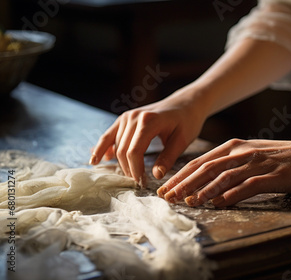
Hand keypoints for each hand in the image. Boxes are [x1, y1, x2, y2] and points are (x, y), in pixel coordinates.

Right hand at [89, 88, 206, 185]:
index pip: (134, 152)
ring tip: (129, 176)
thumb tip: (156, 176)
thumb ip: (168, 158)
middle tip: (139, 183)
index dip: (136, 170)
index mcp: (148, 121)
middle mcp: (133, 117)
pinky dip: (102, 148)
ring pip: (115, 145)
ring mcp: (126, 116)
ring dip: (119, 163)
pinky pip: (108, 135)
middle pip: (123, 150)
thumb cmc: (187, 121)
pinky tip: (96, 160)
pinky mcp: (124, 119)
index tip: (143, 183)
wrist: (186, 103)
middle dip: (129, 169)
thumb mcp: (182, 140)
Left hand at [157, 137, 290, 206]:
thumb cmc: (286, 157)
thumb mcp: (255, 154)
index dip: (181, 176)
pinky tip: (218, 204)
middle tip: (167, 198)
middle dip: (183, 184)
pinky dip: (230, 195)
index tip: (166, 188)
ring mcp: (256, 163)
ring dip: (202, 190)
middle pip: (206, 168)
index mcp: (236, 147)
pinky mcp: (271, 176)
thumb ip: (233, 164)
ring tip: (187, 203)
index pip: (201, 162)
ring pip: (222, 177)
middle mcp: (242, 152)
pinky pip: (246, 186)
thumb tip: (212, 184)